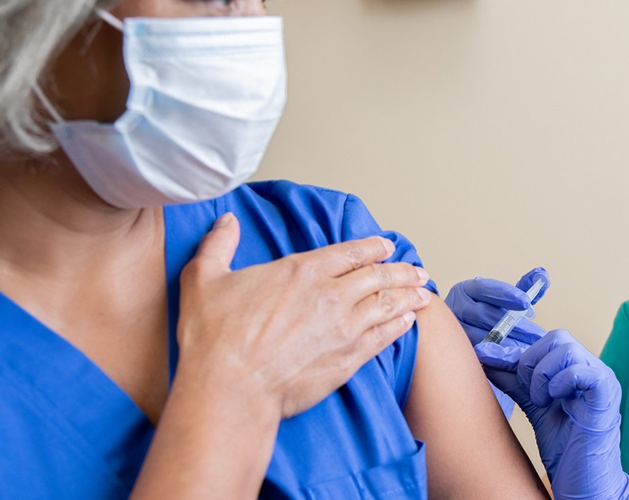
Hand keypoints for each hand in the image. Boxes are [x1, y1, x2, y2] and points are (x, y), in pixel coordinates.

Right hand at [176, 213, 431, 417]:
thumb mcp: (204, 279)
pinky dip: (399, 326)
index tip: (387, 246)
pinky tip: (408, 322)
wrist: (230, 389)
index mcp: (301, 271)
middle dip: (401, 271)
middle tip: (418, 270)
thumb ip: (219, 245)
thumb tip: (226, 221)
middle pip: (377, 277)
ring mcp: (344, 328)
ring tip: (424, 292)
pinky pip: (384, 337)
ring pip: (387, 304)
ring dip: (409, 296)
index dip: (371, 247)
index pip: (348, 252)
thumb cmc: (214, 339)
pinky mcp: (348, 359)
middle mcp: (330, 296)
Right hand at [445, 268, 549, 416]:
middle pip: (485, 315)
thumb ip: (524, 288)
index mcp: (467, 290)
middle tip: (537, 335)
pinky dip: (496, 358)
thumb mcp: (506, 300)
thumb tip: (541, 274)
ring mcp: (453, 330)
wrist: (463, 338)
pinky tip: (514, 362)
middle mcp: (456, 307)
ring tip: (529, 350)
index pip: (485, 288)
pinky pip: (476, 355)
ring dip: (507, 344)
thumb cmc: (489, 315)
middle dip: (514, 326)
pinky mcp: (455, 351)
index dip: (507, 294)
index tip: (526, 302)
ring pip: (480, 337)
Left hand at [476, 330, 628, 499]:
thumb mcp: (534, 406)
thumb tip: (487, 357)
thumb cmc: (565, 449)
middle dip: (531, 361)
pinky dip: (559, 383)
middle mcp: (593, 369)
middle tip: (528, 392)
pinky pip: (581, 371)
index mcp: (579, 369)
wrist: (584, 482)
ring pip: (566, 349)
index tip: (489, 360)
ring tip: (541, 401)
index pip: (548, 341)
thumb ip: (515, 381)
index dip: (518, 351)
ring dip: (542, 374)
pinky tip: (554, 402)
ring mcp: (602, 380)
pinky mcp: (606, 396)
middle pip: (557, 337)